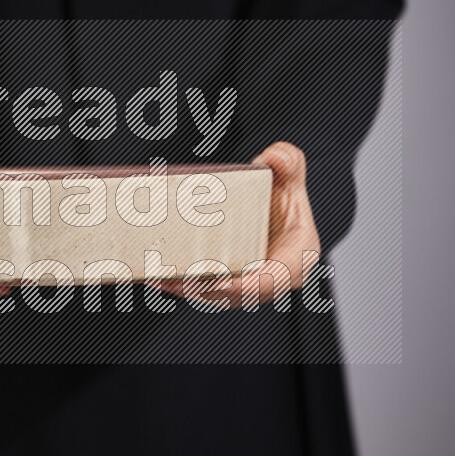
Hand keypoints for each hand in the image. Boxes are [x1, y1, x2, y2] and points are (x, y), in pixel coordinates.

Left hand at [161, 142, 320, 307]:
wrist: (273, 202)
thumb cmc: (283, 193)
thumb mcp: (291, 171)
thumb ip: (289, 161)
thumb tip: (275, 159)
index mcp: (296, 259)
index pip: (271, 281)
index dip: (245, 286)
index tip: (219, 282)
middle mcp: (273, 278)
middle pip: (235, 294)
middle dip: (202, 289)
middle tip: (173, 278)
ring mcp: (249, 283)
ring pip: (215, 295)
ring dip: (185, 289)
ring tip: (158, 276)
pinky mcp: (229, 281)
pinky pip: (205, 288)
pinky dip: (182, 284)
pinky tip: (158, 274)